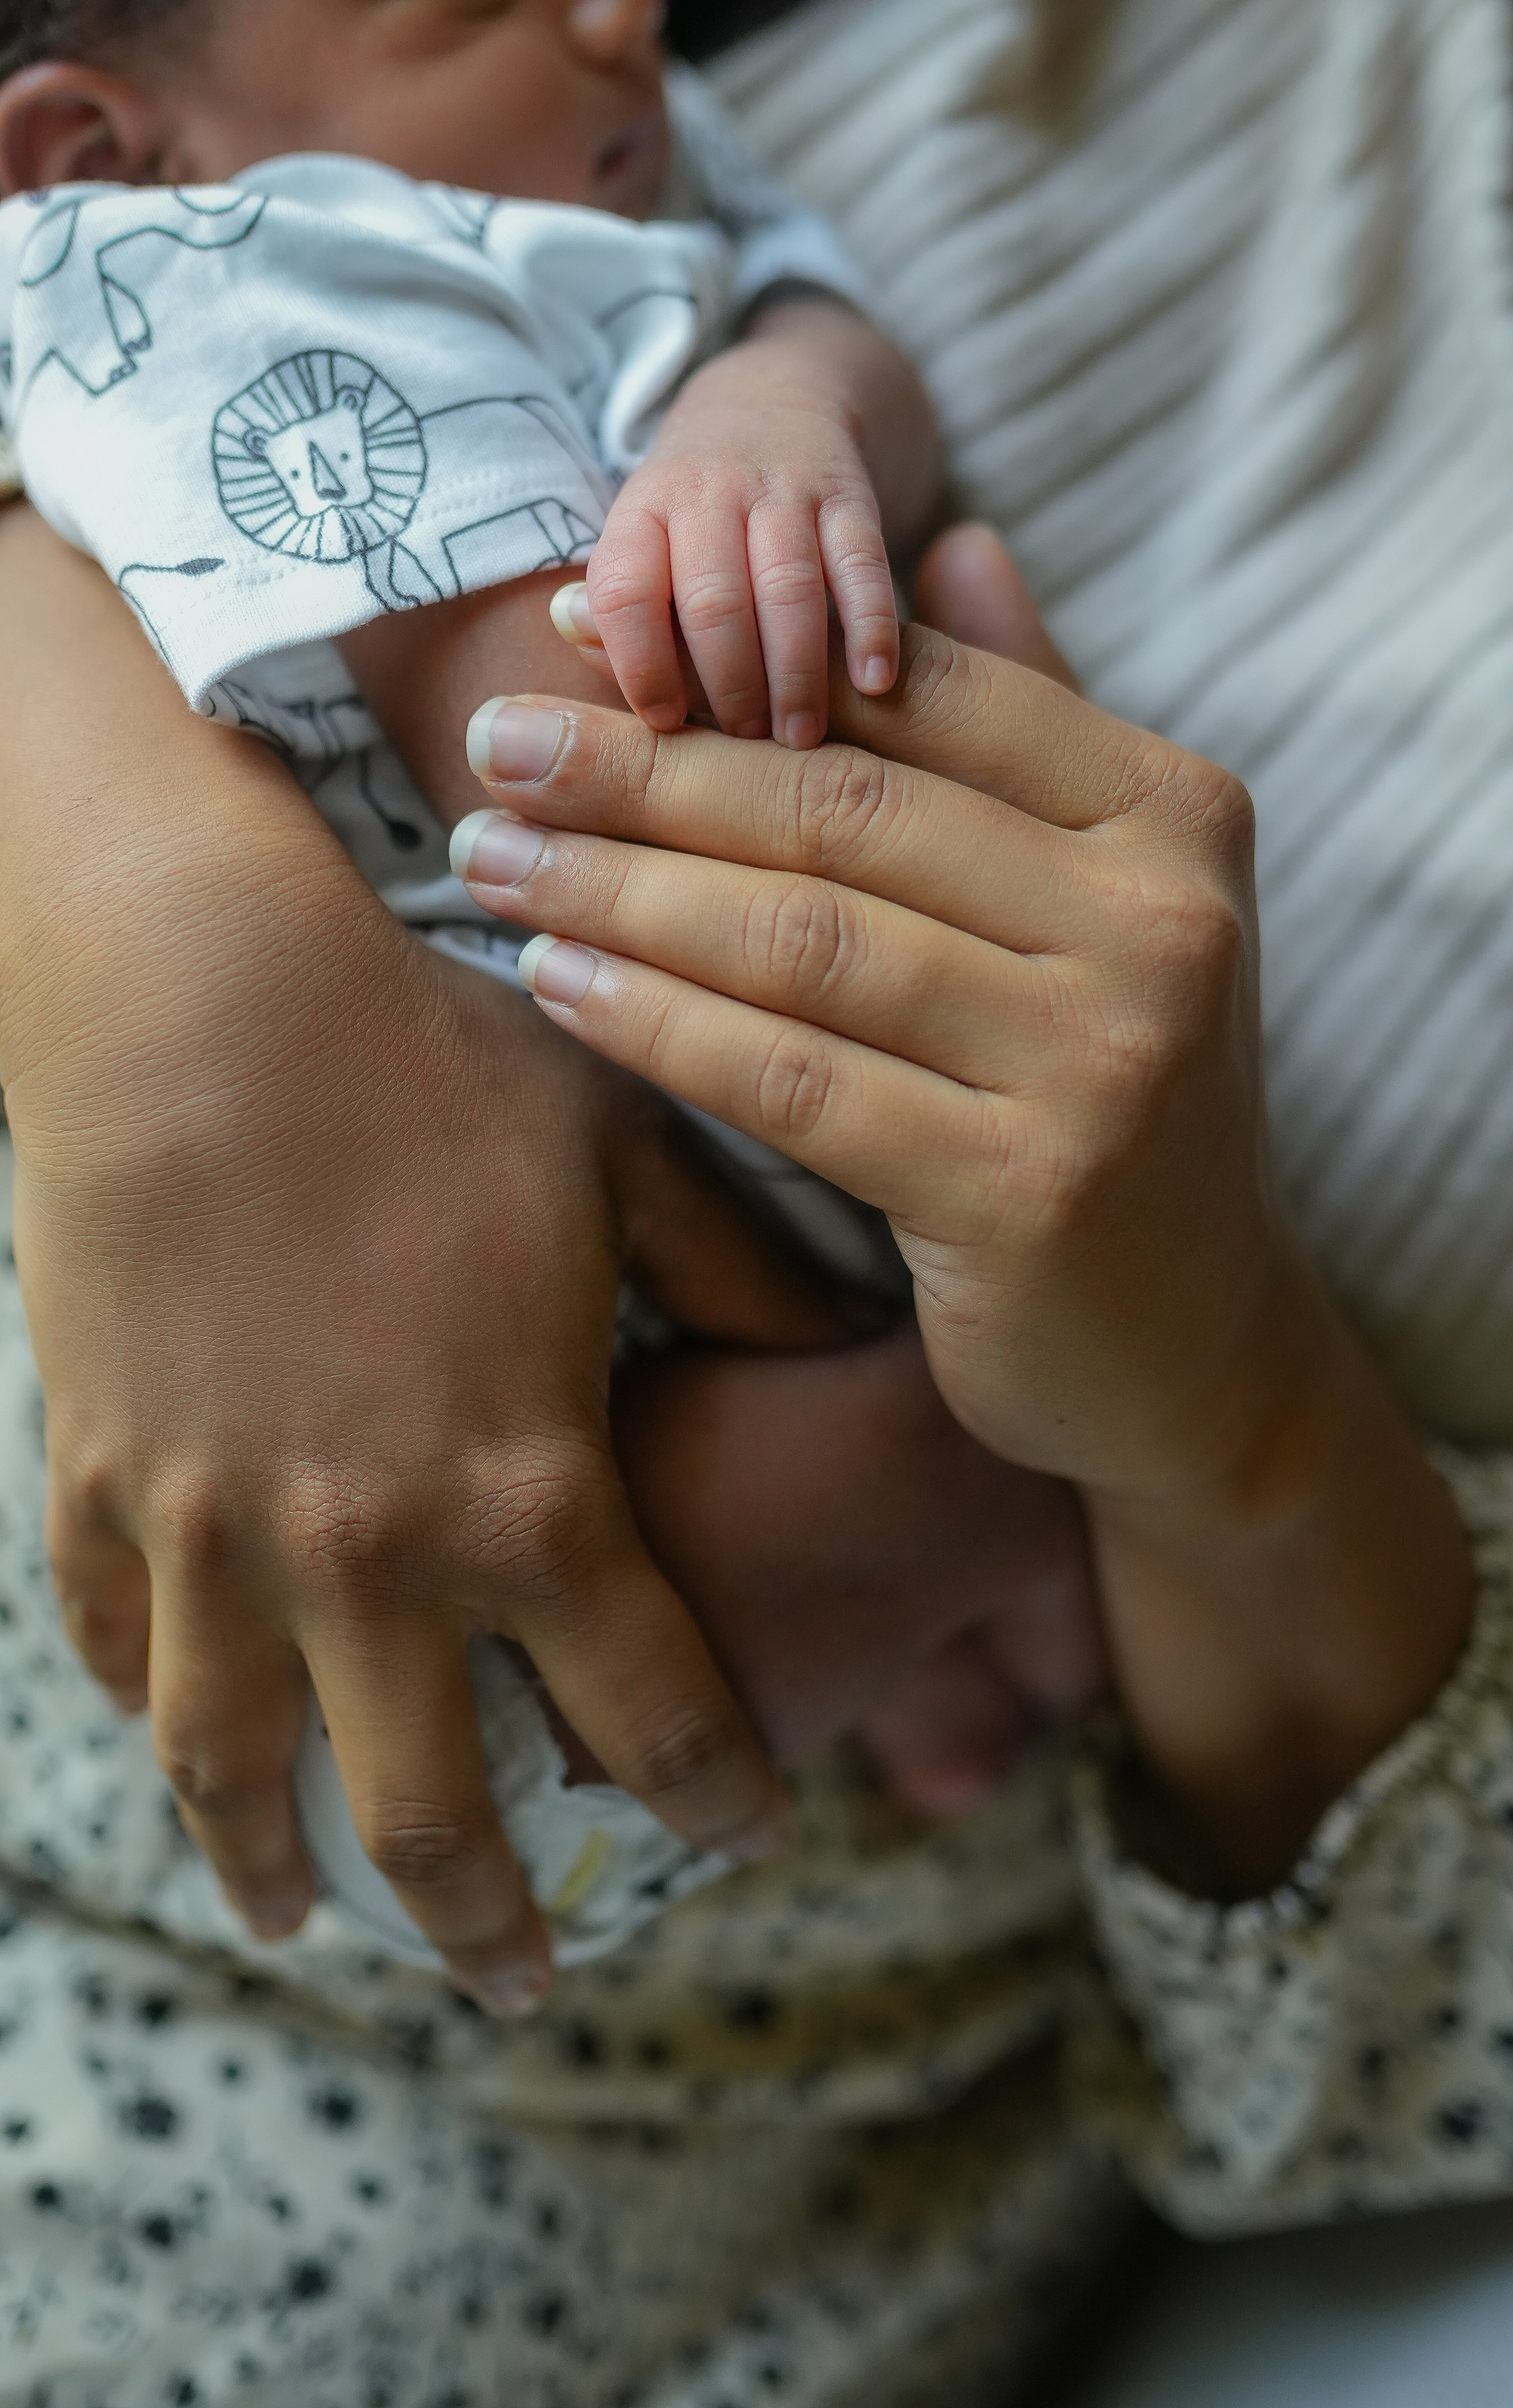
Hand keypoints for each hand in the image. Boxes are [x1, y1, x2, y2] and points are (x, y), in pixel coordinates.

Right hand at [0, 515, 817, 2010]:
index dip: (717, 1795)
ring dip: (286, 1869)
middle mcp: (367, 1552)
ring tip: (312, 1923)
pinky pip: (118, 1641)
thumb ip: (743, 1274)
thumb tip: (853, 1340)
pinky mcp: (108, 1473)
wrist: (201, 996)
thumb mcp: (624, 1156)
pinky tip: (183, 1749)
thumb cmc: (433, 1060)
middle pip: (433, 1810)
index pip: (651, 1709)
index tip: (750, 1838)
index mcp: (524, 1490)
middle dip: (488, 1919)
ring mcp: (219, 1526)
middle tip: (521, 1982)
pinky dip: (152, 1715)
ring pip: (240, 1769)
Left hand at [452, 527, 1472, 1887]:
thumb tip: (945, 533)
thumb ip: (1028, 726)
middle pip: (848, 812)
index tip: (579, 630)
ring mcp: (1107, 1061)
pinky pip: (797, 1080)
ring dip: (622, 892)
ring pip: (807, 941)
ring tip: (491, 859)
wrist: (1201, 1347)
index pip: (929, 700)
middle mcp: (1164, 924)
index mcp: (1179, 818)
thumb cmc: (1114, 1094)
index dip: (740, 654)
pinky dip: (660, 1025)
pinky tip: (554, 986)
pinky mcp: (1028, 1190)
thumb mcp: (1105, 900)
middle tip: (494, 742)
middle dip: (646, 769)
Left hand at [562, 295, 929, 749]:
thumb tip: (578, 659)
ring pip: (787, 587)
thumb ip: (615, 610)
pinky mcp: (850, 495)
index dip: (640, 665)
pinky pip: (862, 564)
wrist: (774, 400)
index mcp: (642, 509)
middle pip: (713, 600)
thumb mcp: (643, 541)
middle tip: (744, 746)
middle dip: (728, 686)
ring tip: (800, 736)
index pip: (625, 589)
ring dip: (796, 673)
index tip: (663, 725)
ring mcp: (783, 489)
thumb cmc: (697, 513)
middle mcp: (709, 490)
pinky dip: (870, 626)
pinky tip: (873, 683)